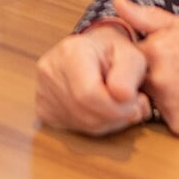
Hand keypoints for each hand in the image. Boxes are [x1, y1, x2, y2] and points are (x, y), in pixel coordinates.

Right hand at [35, 23, 152, 135]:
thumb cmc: (113, 52)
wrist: (92, 51)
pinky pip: (73, 127)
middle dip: (116, 117)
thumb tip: (124, 98)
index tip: (136, 104)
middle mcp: (50, 70)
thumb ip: (130, 74)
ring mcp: (42, 90)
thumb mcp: (130, 54)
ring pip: (81, 123)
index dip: (117, 108)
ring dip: (108, 122)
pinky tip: (101, 109)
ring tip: (119, 106)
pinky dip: (94, 124)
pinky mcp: (43, 107)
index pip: (89, 93)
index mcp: (70, 51)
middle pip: (85, 112)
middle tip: (132, 107)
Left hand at [114, 0, 178, 137]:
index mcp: (154, 50)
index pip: (127, 59)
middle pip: (139, 83)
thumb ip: (148, 18)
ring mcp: (167, 106)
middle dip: (154, 79)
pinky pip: (171, 120)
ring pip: (154, 103)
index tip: (161, 59)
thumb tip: (117, 1)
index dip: (142, 60)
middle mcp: (156, 79)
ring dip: (167, 98)